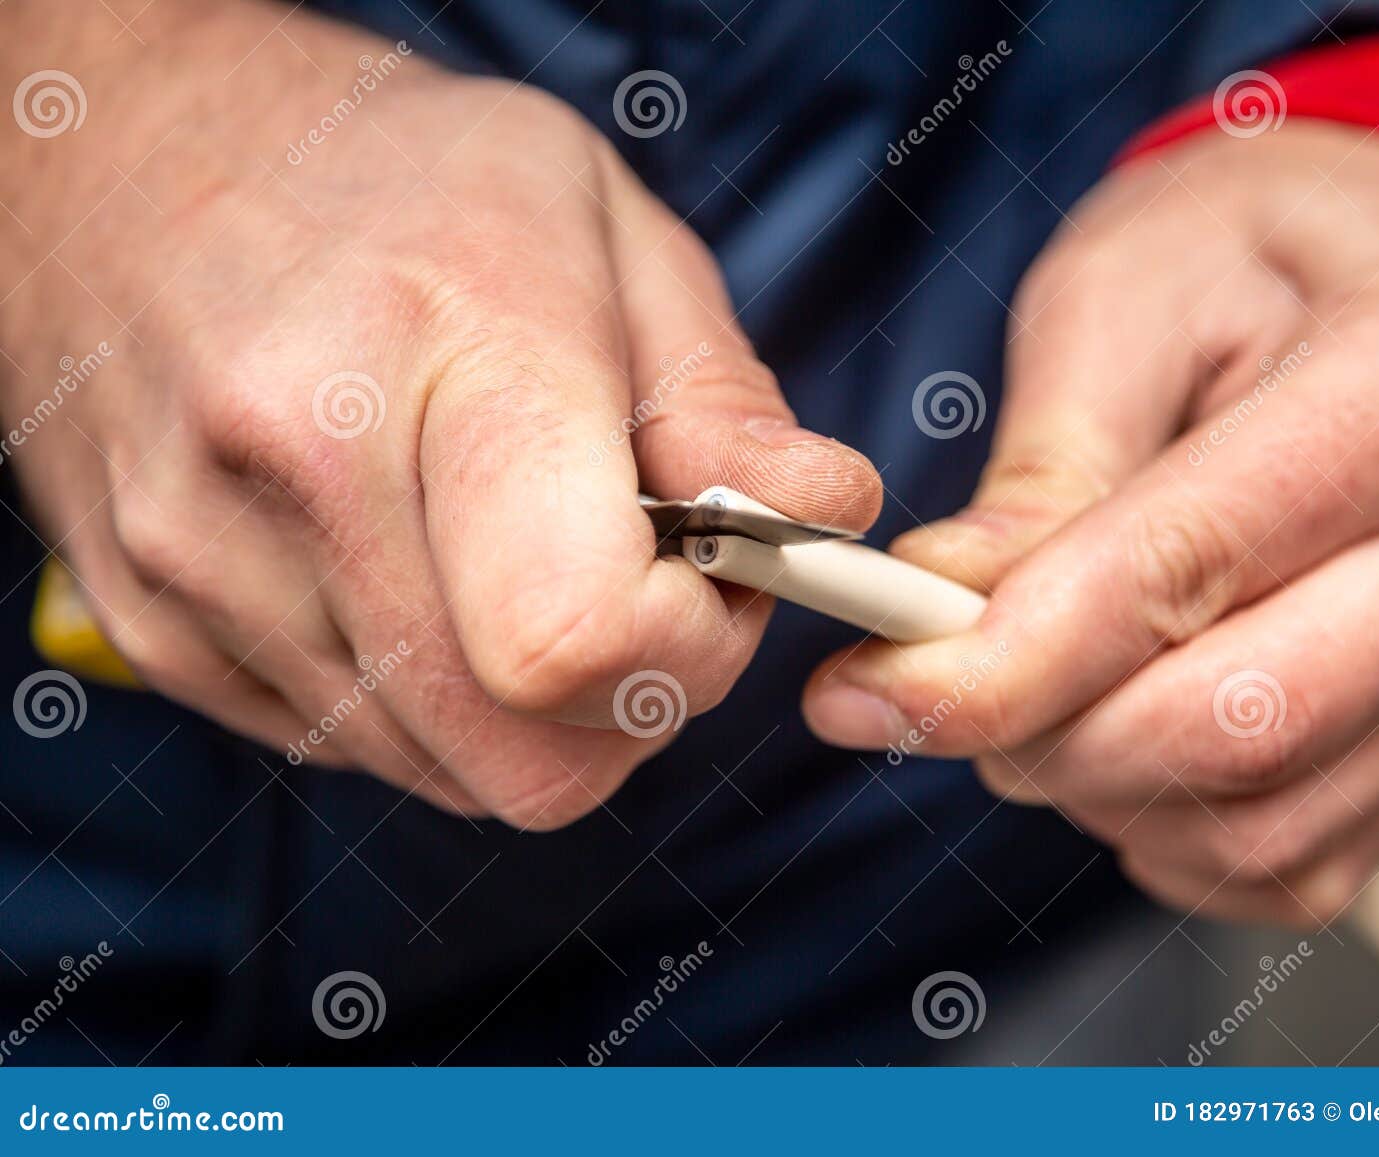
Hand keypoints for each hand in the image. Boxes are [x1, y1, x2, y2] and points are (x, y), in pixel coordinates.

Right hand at [0, 1, 877, 824]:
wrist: (115, 156)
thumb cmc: (387, 173)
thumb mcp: (599, 221)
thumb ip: (721, 397)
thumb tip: (820, 519)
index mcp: (442, 352)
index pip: (581, 638)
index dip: (692, 652)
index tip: (713, 579)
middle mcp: (298, 478)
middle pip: (533, 760)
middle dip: (633, 705)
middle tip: (638, 582)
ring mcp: (206, 571)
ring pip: (454, 776)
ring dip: (535, 706)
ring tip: (519, 554)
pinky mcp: (157, 632)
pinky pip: (363, 751)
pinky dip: (434, 698)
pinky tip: (423, 571)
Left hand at [802, 121, 1378, 924]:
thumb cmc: (1252, 248)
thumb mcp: (1120, 298)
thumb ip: (1040, 473)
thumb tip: (945, 614)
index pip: (1192, 567)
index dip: (1010, 659)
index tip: (879, 687)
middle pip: (1242, 722)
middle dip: (1041, 737)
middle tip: (931, 688)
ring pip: (1260, 819)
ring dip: (1095, 788)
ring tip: (1036, 683)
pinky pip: (1290, 859)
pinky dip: (1164, 831)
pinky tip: (1118, 732)